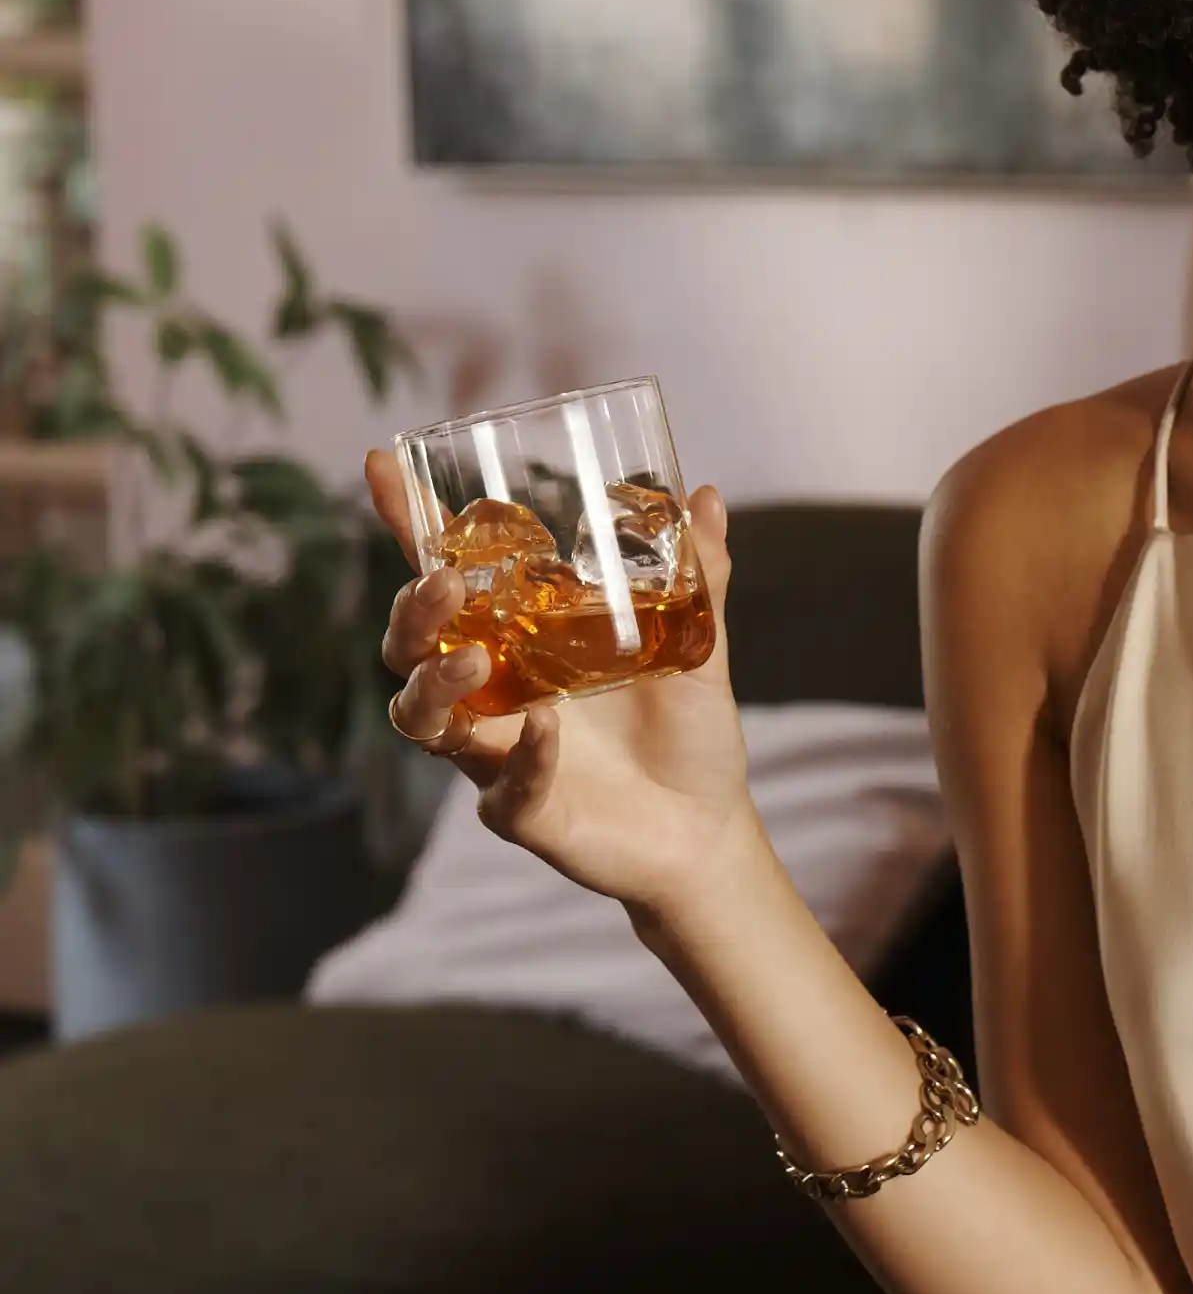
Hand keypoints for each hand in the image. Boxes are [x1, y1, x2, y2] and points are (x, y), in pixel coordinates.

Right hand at [366, 449, 762, 924]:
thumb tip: (704, 496)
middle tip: (446, 587)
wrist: (708, 827)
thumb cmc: (688, 731)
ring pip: (420, 716)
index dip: (407, 524)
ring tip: (474, 664)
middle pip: (408, 644)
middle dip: (411, 611)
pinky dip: (519, 760)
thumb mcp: (701, 645)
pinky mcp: (520, 811)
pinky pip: (500, 790)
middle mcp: (493, 690)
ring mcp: (496, 752)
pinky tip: (547, 732)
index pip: (448, 574)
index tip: (383, 465)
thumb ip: (700, 578)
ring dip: (435, 682)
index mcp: (520, 637)